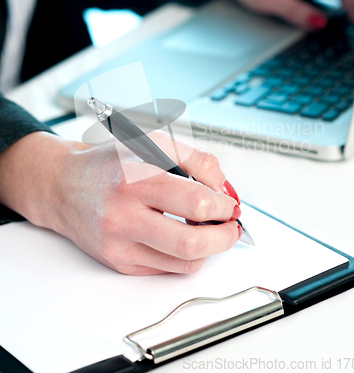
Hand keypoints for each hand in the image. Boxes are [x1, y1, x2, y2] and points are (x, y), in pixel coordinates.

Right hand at [0, 131, 239, 274]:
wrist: (63, 186)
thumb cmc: (109, 164)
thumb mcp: (152, 144)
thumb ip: (195, 160)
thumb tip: (225, 189)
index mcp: (136, 178)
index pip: (197, 202)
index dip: (224, 205)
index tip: (229, 203)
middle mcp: (124, 214)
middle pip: (192, 241)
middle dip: (225, 236)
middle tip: (231, 226)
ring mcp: (119, 243)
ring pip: (183, 262)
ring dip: (210, 249)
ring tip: (211, 231)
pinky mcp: (118, 261)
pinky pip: (167, 268)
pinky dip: (186, 256)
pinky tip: (184, 237)